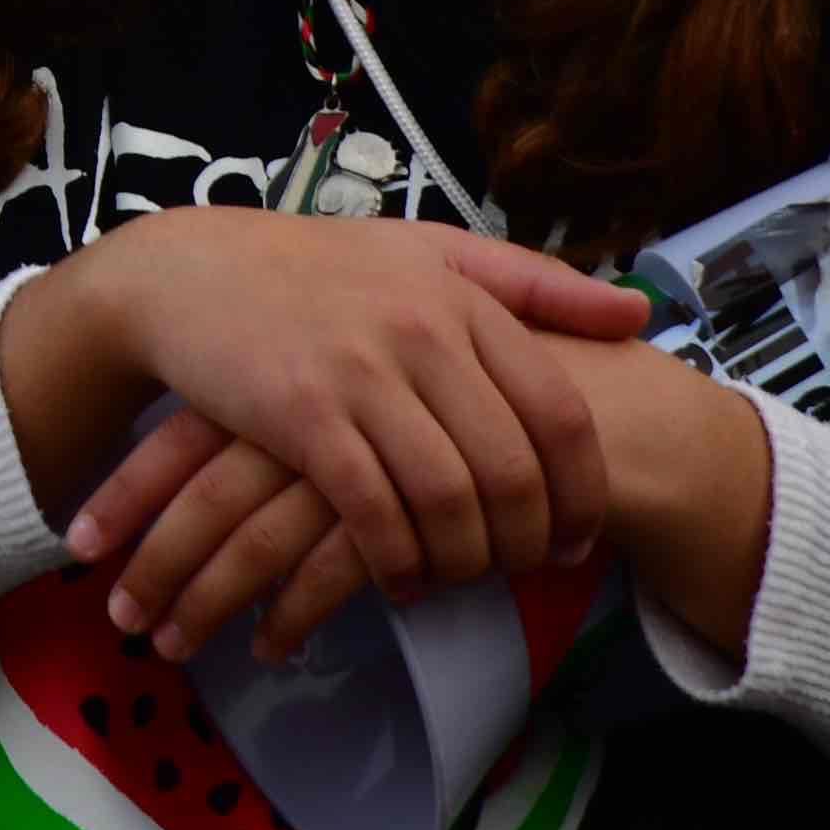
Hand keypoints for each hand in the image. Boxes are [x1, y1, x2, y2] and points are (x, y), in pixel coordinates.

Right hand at [12, 209, 644, 660]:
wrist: (188, 273)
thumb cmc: (316, 268)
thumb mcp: (430, 252)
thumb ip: (535, 283)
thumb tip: (641, 315)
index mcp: (463, 297)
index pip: (558, 413)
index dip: (582, 493)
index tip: (579, 539)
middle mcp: (422, 331)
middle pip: (512, 471)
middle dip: (525, 544)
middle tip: (517, 573)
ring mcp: (361, 373)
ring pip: (450, 500)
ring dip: (463, 560)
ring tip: (456, 576)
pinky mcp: (301, 416)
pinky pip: (374, 512)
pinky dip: (398, 561)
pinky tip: (399, 577)